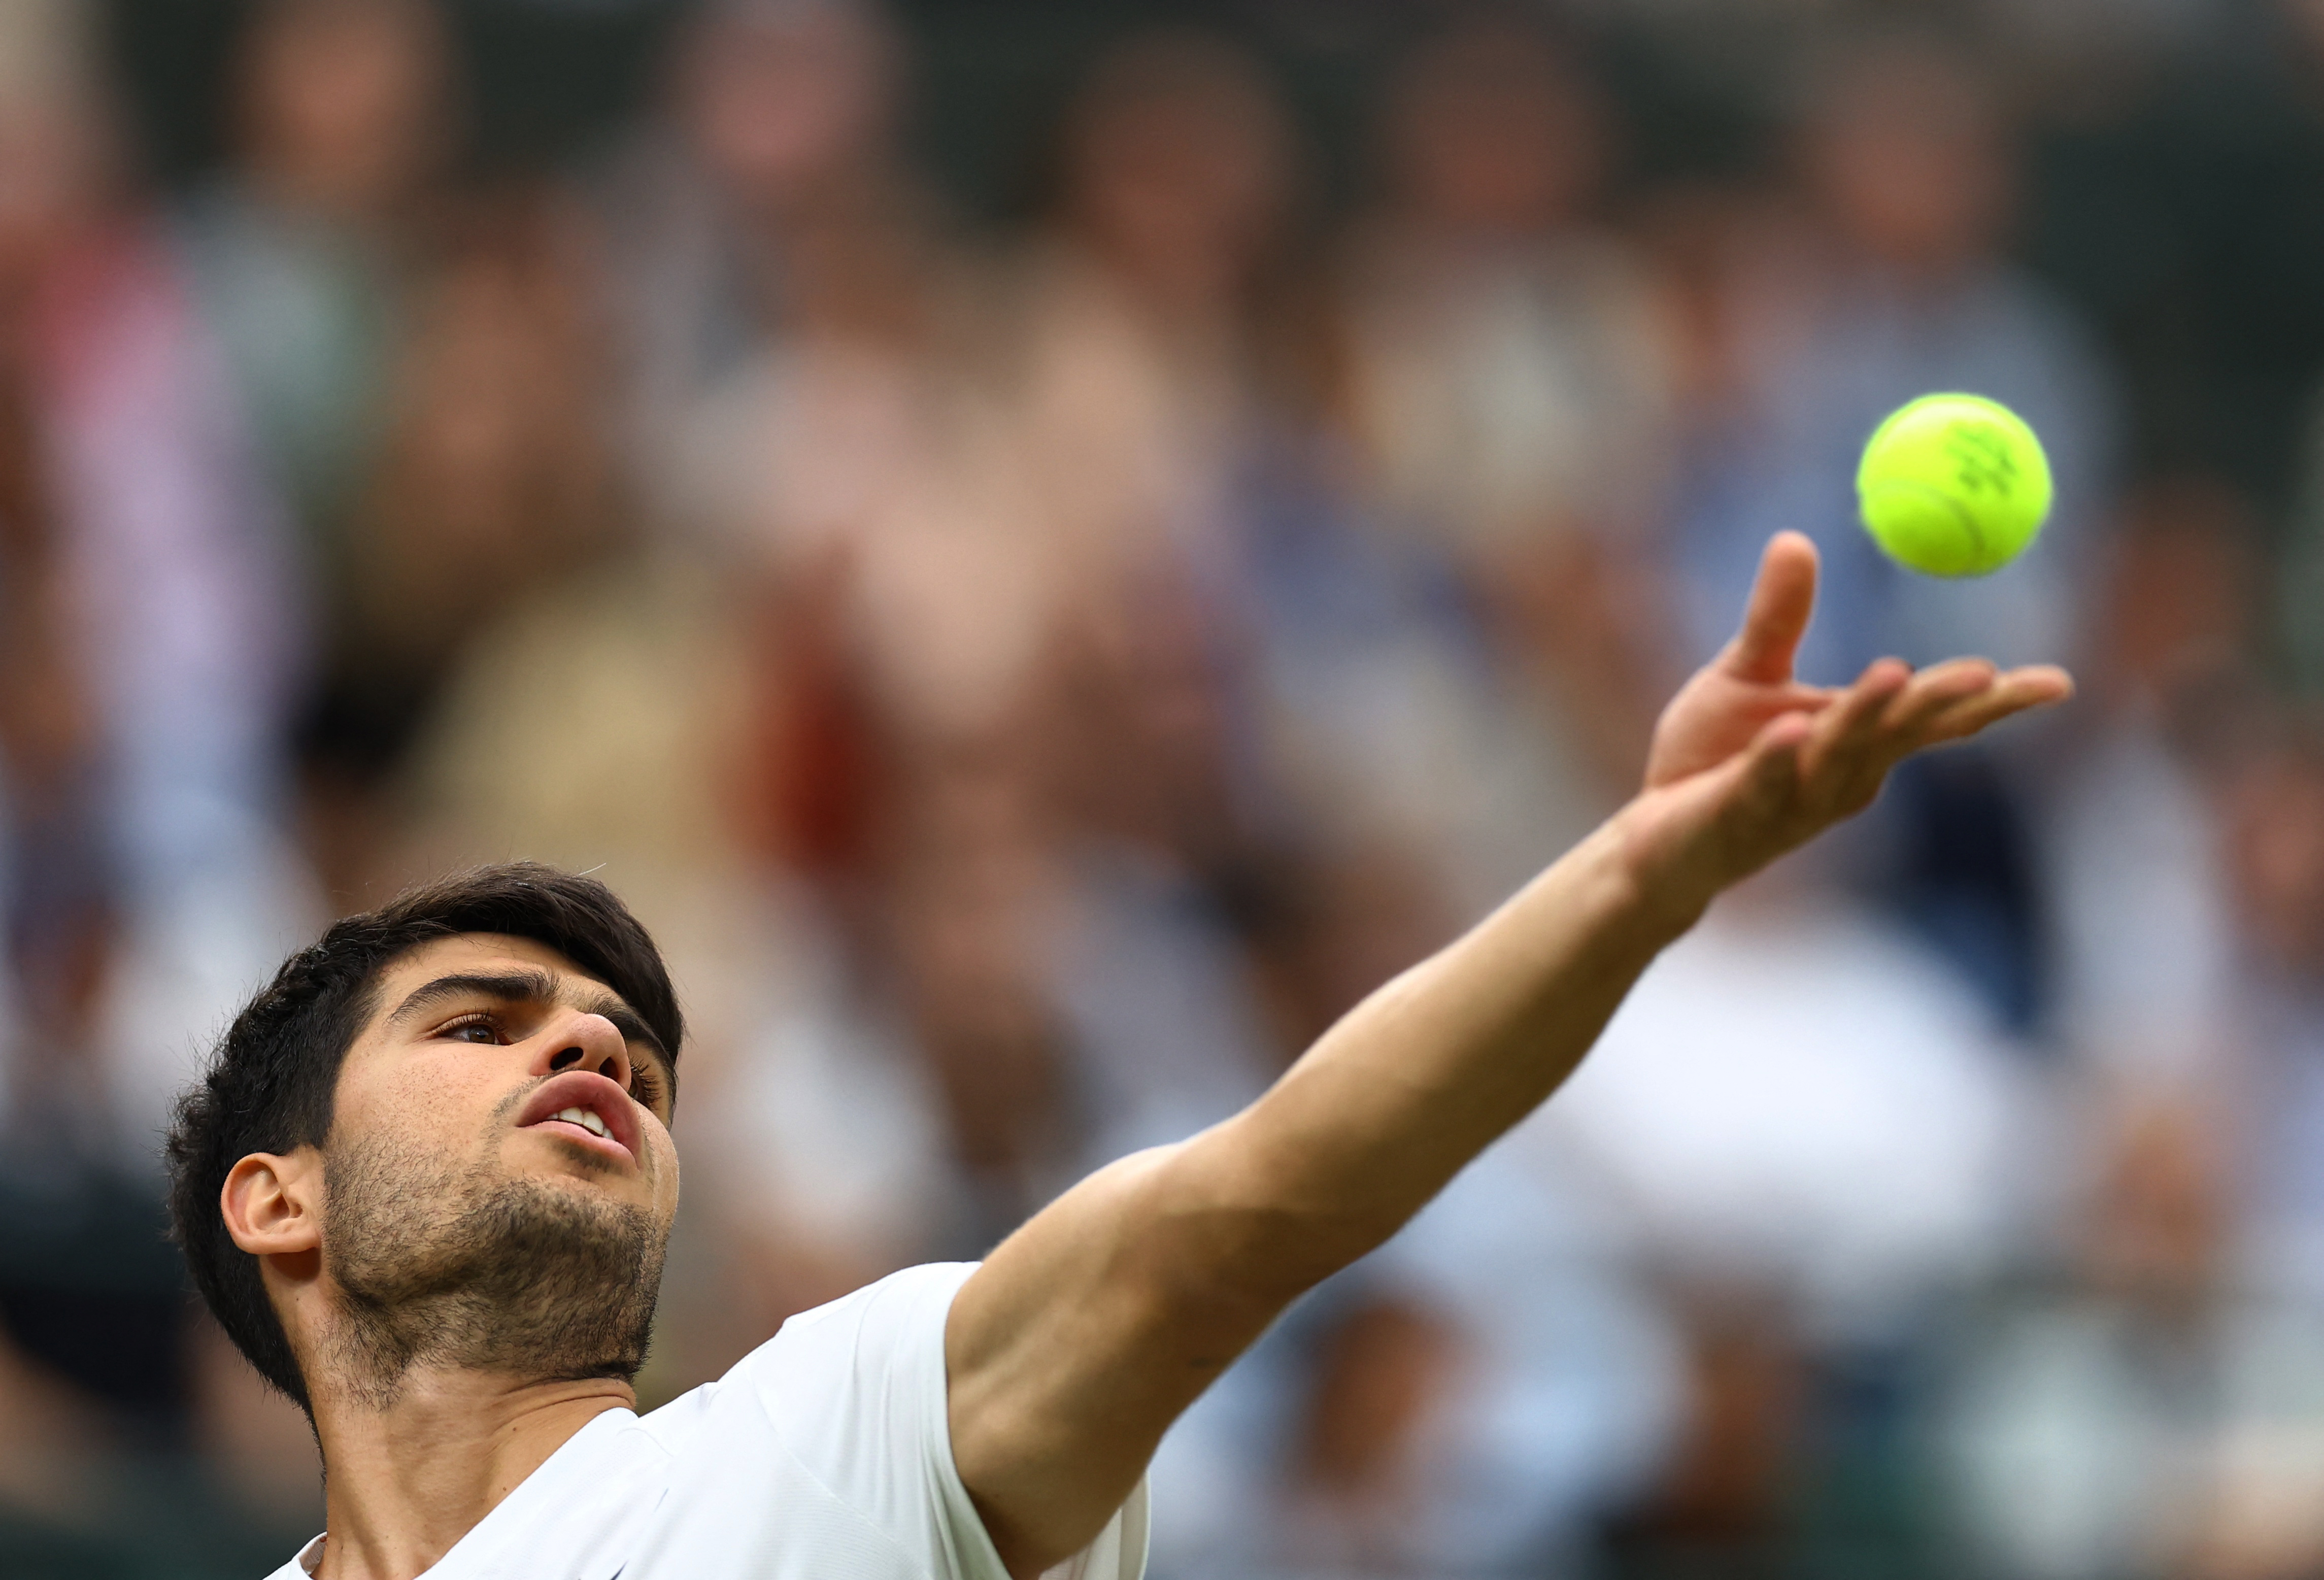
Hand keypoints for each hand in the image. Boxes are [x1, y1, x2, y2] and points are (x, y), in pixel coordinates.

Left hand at [1622, 532, 2071, 923]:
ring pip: (1837, 756)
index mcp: (1858, 742)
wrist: (1654, 838)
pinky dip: (1778, 759)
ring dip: (1867, 717)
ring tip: (1894, 673)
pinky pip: (1763, 787)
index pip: (1934, 720)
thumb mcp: (1746, 675)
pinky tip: (1787, 729)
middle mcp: (1841, 777)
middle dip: (1939, 703)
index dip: (1994, 701)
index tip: (2057, 683)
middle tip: (1984, 672)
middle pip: (1899, 736)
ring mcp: (1792, 803)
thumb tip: (1795, 538)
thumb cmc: (1714, 758)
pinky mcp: (1737, 819)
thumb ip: (1778, 618)